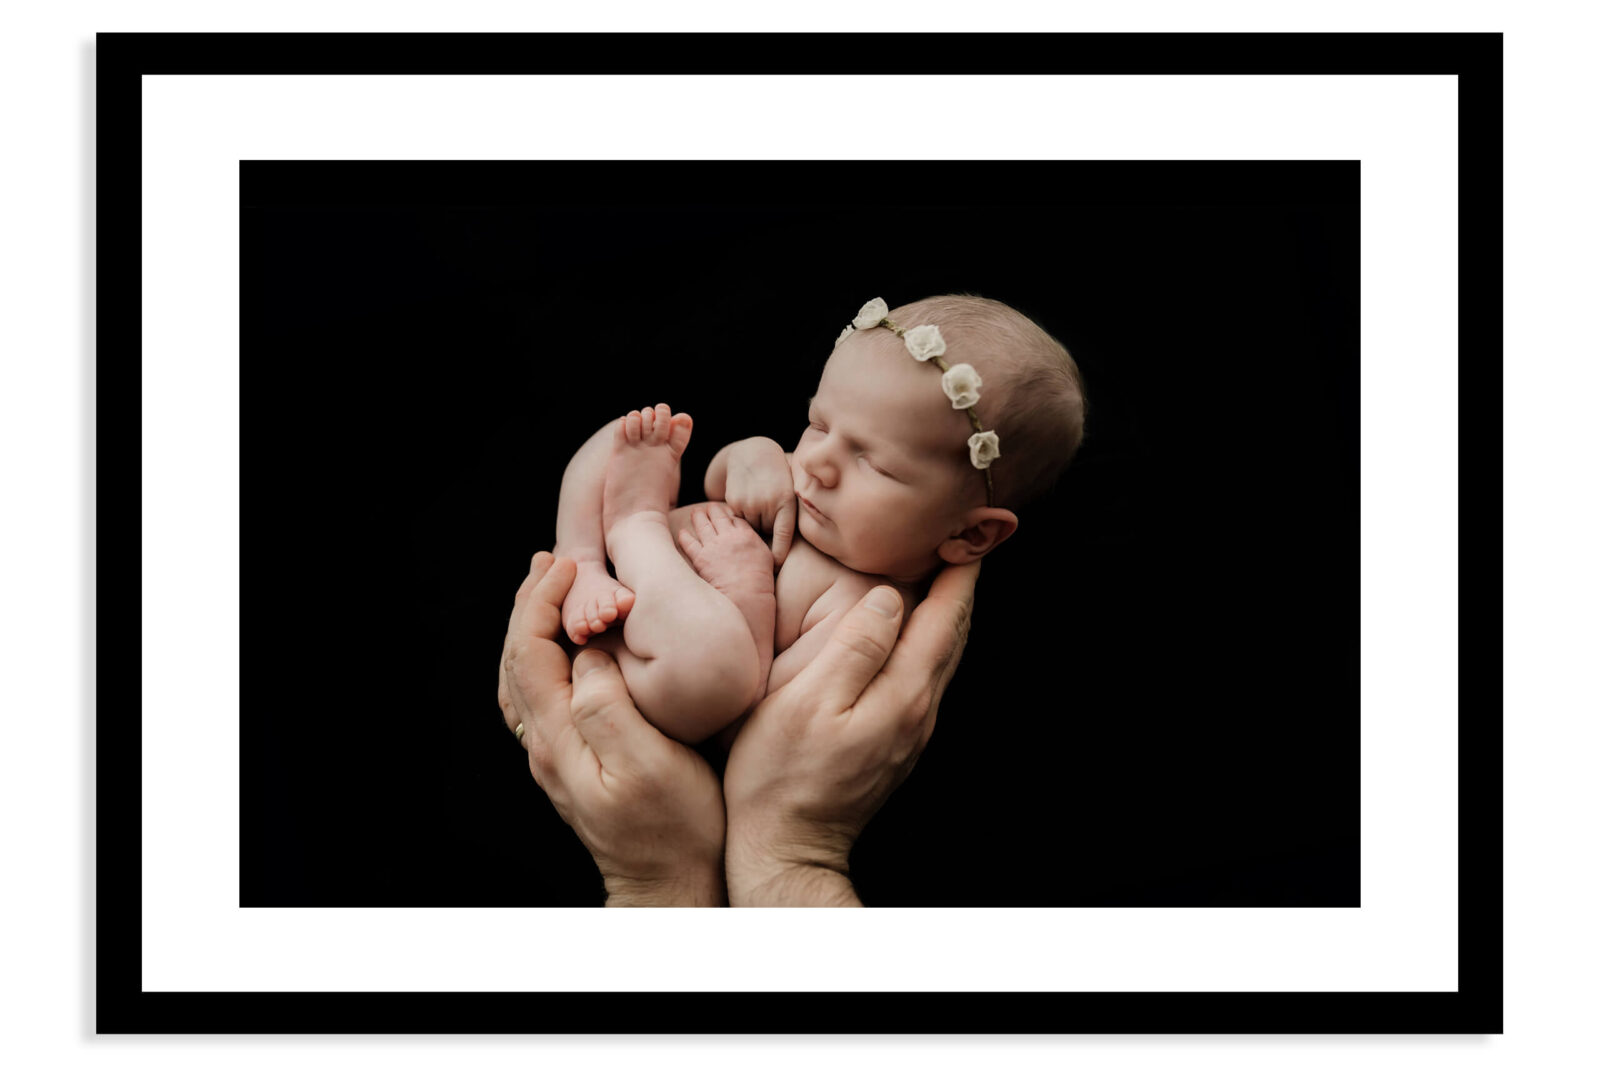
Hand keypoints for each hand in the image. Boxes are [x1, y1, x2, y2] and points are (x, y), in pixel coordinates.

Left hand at [498, 552, 726, 905]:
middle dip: (531, 605)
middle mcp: (546, 747)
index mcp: (560, 738)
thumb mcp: (651, 763)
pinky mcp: (574, 765)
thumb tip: (589, 656)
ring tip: (550, 592)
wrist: (672, 889)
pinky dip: (544, 661)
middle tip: (552, 561)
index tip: (571, 565)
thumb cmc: (676, 828)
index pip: (530, 652)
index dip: (544, 602)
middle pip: (518, 661)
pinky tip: (563, 652)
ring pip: (523, 680)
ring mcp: (557, 759)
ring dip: (533, 630)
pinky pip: (540, 700)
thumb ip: (610, 705)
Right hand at [721, 561, 979, 905]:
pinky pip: (924, 676)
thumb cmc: (780, 776)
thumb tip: (890, 597)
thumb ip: (854, 648)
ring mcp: (911, 730)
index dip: (960, 569)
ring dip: (945, 611)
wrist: (786, 848)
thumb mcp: (807, 702)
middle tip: (960, 538)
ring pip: (941, 656)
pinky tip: (907, 629)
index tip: (969, 527)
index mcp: (905, 693)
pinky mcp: (895, 742)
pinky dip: (926, 640)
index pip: (946, 616)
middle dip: (960, 583)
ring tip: (938, 572)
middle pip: (953, 633)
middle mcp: (921, 710)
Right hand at [722, 437, 798, 565]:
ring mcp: (749, 502)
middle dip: (766, 529)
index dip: (779, 554)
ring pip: (751, 528)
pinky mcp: (734, 501)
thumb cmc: (777, 477)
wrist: (753, 453)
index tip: (776, 567)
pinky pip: (739, 520)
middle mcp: (767, 503)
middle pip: (765, 532)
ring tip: (757, 503)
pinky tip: (747, 500)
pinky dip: (742, 515)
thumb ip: (787, 516)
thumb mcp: (789, 491)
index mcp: (786, 501)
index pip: (783, 535)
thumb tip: (778, 552)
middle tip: (766, 510)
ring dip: (753, 523)